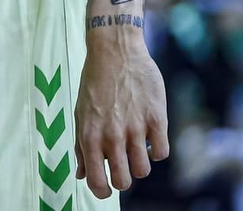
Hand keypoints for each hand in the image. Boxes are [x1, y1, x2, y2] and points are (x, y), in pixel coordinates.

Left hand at [75, 28, 168, 197]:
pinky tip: (150, 136)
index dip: (102, 191)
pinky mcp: (157, 119)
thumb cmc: (95, 82)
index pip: (97, 181)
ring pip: (143, 170)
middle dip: (123, 179)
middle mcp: (112, 135)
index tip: (106, 188)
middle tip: (123, 166)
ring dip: (140, 163)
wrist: (115, 50)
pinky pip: (162, 153)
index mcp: (89, 135)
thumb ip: (81, 145)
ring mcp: (136, 128)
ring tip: (135, 146)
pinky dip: (157, 149)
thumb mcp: (80, 112)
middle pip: (124, 181)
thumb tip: (82, 175)